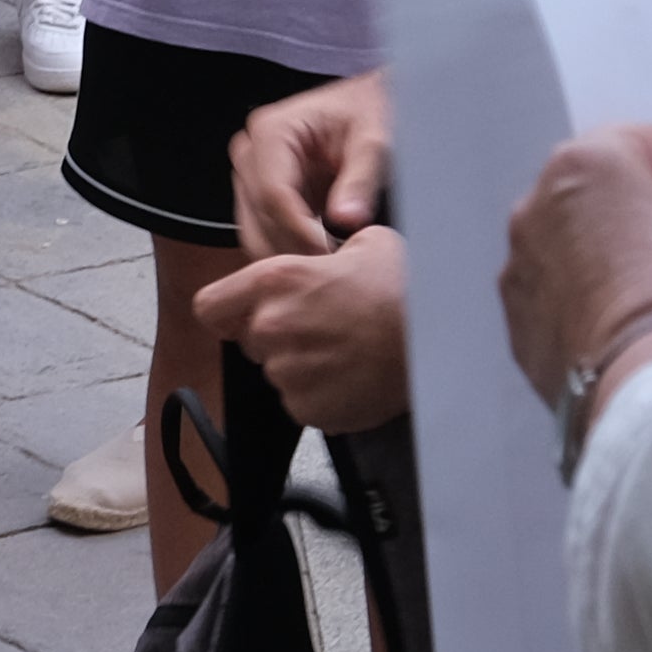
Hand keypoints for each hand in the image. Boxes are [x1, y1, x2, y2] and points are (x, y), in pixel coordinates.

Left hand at [195, 227, 412, 429]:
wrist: (441, 342)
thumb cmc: (406, 289)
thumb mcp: (364, 242)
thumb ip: (321, 250)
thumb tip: (320, 250)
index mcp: (276, 281)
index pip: (209, 306)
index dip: (227, 310)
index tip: (246, 311)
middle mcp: (273, 328)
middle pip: (250, 340)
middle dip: (276, 336)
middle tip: (320, 327)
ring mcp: (288, 374)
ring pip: (277, 373)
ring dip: (301, 365)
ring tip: (344, 351)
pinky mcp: (308, 409)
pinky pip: (301, 402)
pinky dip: (321, 394)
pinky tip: (351, 375)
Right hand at [230, 70, 395, 259]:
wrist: (365, 107)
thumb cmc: (367, 114)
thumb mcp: (374, 142)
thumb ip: (361, 180)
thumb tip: (345, 220)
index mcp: (272, 131)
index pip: (272, 194)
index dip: (299, 231)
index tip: (329, 255)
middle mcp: (251, 152)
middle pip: (259, 216)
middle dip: (295, 247)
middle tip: (334, 268)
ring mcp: (251, 175)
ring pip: (256, 230)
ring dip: (290, 253)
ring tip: (329, 265)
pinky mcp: (259, 194)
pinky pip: (264, 232)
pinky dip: (290, 249)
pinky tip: (319, 257)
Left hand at [500, 125, 651, 426]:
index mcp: (583, 169)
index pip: (631, 143)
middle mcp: (537, 213)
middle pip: (585, 195)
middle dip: (623, 202)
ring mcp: (521, 274)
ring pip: (561, 249)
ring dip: (594, 255)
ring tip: (641, 278)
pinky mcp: (520, 331)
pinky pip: (553, 302)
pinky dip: (579, 303)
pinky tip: (615, 321)